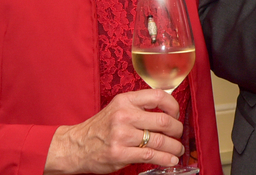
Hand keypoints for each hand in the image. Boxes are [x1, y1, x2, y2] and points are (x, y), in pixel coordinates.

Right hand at [44, 89, 184, 173]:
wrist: (76, 146)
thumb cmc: (101, 127)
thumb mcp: (118, 108)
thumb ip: (139, 107)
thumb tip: (169, 112)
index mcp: (125, 100)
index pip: (158, 96)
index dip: (173, 106)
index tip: (176, 115)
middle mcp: (124, 116)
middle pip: (163, 121)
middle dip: (177, 130)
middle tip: (179, 134)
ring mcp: (121, 136)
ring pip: (159, 141)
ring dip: (174, 147)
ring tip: (178, 150)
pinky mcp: (119, 154)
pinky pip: (149, 156)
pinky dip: (165, 159)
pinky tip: (170, 160)